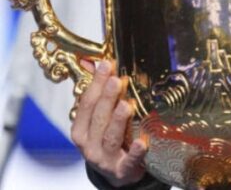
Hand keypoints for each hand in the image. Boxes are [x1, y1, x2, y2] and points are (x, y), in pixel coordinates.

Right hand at [69, 59, 146, 186]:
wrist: (117, 174)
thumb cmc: (108, 141)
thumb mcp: (99, 120)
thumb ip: (99, 94)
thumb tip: (96, 61)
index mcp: (81, 130)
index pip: (87, 104)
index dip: (96, 84)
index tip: (107, 65)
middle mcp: (89, 145)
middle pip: (98, 119)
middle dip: (107, 99)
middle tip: (117, 80)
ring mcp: (105, 159)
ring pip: (110, 137)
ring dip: (118, 121)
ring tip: (126, 105)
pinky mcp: (122, 170)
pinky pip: (129, 161)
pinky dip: (135, 152)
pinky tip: (143, 142)